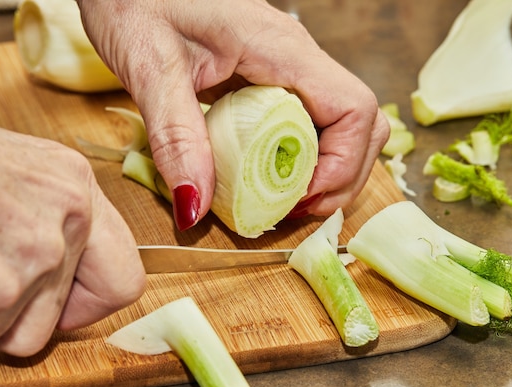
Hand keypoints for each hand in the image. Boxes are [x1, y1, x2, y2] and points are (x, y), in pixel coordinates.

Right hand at [0, 107, 145, 357]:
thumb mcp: (13, 168)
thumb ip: (48, 217)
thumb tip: (64, 265)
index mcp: (74, 190)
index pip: (124, 281)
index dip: (88, 304)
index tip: (63, 302)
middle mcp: (61, 228)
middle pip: (51, 324)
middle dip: (12, 318)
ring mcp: (24, 266)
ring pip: (5, 337)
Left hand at [77, 0, 389, 228]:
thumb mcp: (150, 68)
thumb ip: (175, 137)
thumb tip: (194, 208)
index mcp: (282, 50)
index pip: (356, 109)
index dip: (342, 165)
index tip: (297, 199)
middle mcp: (296, 58)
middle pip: (361, 123)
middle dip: (341, 177)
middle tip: (294, 210)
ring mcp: (286, 67)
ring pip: (339, 125)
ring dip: (325, 171)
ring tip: (284, 201)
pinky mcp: (267, 76)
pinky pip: (307, 122)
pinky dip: (299, 159)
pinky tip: (266, 177)